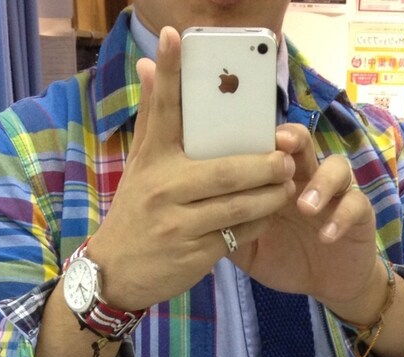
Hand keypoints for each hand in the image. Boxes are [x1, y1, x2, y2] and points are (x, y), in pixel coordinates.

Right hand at [85, 27, 297, 311]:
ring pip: (236, 206)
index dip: (170, 73)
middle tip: (286, 158)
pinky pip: (236, 235)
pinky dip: (257, 223)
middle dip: (263, 165)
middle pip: (225, 170)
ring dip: (269, 196)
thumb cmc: (135, 212)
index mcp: (151, 160)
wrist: (117, 272)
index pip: (161, 111)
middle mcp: (163, 188)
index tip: (176, 35)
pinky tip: (268, 215)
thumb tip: (149, 63)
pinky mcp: (193, 254)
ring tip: (286, 186)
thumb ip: (153, 118)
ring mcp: (178, 224)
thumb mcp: (139, 165)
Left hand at [231, 123, 384, 318]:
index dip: (258, 135)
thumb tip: (189, 217)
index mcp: (277, 179)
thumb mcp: (248, 245)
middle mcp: (306, 177)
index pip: (267, 146)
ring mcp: (335, 193)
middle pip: (303, 142)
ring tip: (305, 207)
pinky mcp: (359, 213)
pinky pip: (355, 205)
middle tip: (280, 147)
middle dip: (293, 139)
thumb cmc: (285, 256)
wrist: (327, 281)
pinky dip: (341, 218)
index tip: (238, 133)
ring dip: (321, 182)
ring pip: (336, 167)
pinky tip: (326, 236)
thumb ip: (226, 226)